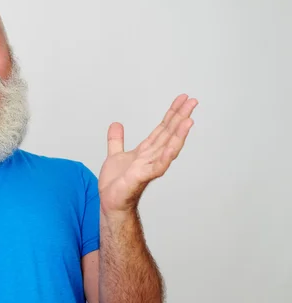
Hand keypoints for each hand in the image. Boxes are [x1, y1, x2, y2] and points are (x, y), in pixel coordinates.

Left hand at [98, 94, 197, 214]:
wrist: (111, 203)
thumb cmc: (116, 184)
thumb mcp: (114, 155)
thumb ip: (116, 140)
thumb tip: (116, 124)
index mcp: (146, 151)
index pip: (162, 128)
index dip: (172, 113)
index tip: (182, 99)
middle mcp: (151, 157)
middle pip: (169, 133)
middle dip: (180, 117)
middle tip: (193, 101)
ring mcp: (149, 167)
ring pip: (167, 147)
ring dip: (178, 134)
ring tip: (189, 120)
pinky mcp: (142, 177)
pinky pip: (157, 166)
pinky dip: (166, 156)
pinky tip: (173, 146)